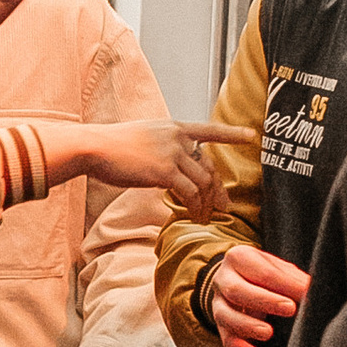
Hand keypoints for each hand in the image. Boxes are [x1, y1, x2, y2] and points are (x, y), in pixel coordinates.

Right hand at [72, 114, 230, 217]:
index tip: (251, 136)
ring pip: (203, 181)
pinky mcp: (165, 171)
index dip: (231, 134)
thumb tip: (171, 165)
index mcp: (174, 127)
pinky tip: (193, 217)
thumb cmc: (112, 146)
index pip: (209, 130)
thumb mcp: (143, 137)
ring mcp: (173, 153)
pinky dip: (195, 208)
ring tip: (205, 218)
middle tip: (224, 207)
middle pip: (209, 165)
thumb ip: (162, 146)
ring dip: (206, 203)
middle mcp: (178, 138)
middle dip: (219, 189)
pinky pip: (190, 193)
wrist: (94, 147)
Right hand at [204, 241, 307, 346]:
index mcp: (239, 258)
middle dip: (265, 301)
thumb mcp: (278, 269)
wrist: (240, 281)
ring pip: (226, 315)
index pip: (261, 271)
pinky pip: (226, 338)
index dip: (285, 283)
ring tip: (268, 333)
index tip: (306, 292)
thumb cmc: (264, 275)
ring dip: (248, 326)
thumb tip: (312, 290)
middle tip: (290, 309)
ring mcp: (218, 303)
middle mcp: (224, 278)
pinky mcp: (220, 325)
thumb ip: (293, 278)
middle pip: (237, 290)